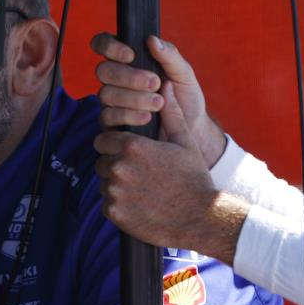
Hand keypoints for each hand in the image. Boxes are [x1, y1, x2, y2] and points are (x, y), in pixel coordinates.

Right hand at [91, 33, 225, 167]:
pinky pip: (108, 117)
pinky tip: (147, 117)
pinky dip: (129, 115)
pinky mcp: (112, 123)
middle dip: (129, 77)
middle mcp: (116, 79)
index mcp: (129, 61)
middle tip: (155, 83)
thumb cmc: (184, 97)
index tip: (131, 55)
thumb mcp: (183, 73)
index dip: (110, 46)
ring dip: (134, 98)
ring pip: (105, 94)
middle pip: (103, 70)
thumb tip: (152, 39)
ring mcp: (111, 101)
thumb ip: (170, 55)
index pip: (104, 45)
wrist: (191, 129)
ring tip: (159, 103)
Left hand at [94, 83, 247, 260]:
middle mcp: (119, 167)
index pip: (104, 139)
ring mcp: (114, 192)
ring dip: (118, 184)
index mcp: (133, 147)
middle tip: (141, 173)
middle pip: (103, 161)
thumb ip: (171, 113)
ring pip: (105, 183)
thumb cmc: (194, 178)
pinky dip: (120, 205)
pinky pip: (108, 204)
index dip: (115, 144)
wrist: (200, 218)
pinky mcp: (114, 213)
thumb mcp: (185, 142)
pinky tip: (142, 205)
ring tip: (144, 190)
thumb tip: (166, 86)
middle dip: (116, 164)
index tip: (129, 151)